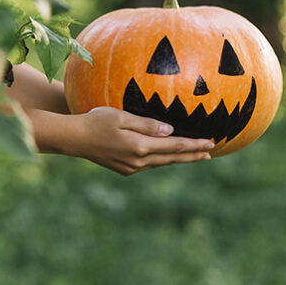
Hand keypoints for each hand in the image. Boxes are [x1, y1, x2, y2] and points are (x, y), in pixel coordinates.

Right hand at [69, 107, 213, 175]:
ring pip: (161, 163)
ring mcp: (131, 167)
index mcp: (140, 146)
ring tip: (194, 155)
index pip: (174, 146)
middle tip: (210, 153)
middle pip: (172, 158)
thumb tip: (170, 131)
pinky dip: (162, 160)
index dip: (194, 145)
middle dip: (192, 155)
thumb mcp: (122, 116)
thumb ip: (147, 124)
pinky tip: (167, 156)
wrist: (74, 139)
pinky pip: (149, 164)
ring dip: (178, 159)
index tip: (211, 143)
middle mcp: (138, 161)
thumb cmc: (96, 121)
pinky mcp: (125, 169)